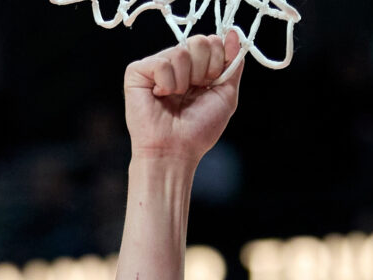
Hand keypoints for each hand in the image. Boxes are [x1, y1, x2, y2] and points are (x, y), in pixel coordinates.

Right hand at [124, 30, 245, 164]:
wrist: (175, 151)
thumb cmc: (198, 130)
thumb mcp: (226, 96)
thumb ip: (232, 65)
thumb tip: (235, 34)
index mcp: (197, 67)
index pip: (213, 42)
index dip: (218, 62)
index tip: (210, 84)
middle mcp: (177, 63)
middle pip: (199, 41)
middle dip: (204, 70)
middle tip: (193, 91)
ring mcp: (157, 66)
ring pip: (182, 52)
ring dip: (185, 81)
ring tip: (175, 97)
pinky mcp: (137, 71)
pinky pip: (161, 63)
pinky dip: (167, 84)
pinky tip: (160, 96)